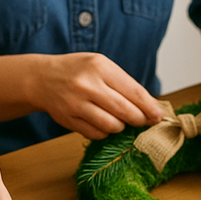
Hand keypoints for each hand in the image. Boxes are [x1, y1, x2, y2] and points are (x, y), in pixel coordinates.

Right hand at [31, 52, 163, 138]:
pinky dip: (104, 132)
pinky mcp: (69, 120)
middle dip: (139, 120)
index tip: (158, 116)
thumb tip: (150, 107)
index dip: (149, 107)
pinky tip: (101, 122)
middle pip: (125, 111)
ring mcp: (76, 104)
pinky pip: (97, 134)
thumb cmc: (78, 71)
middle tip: (142, 121)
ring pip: (112, 126)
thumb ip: (123, 84)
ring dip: (120, 126)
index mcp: (99, 67)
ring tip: (118, 119)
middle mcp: (87, 85)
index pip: (133, 91)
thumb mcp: (100, 66)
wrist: (42, 78)